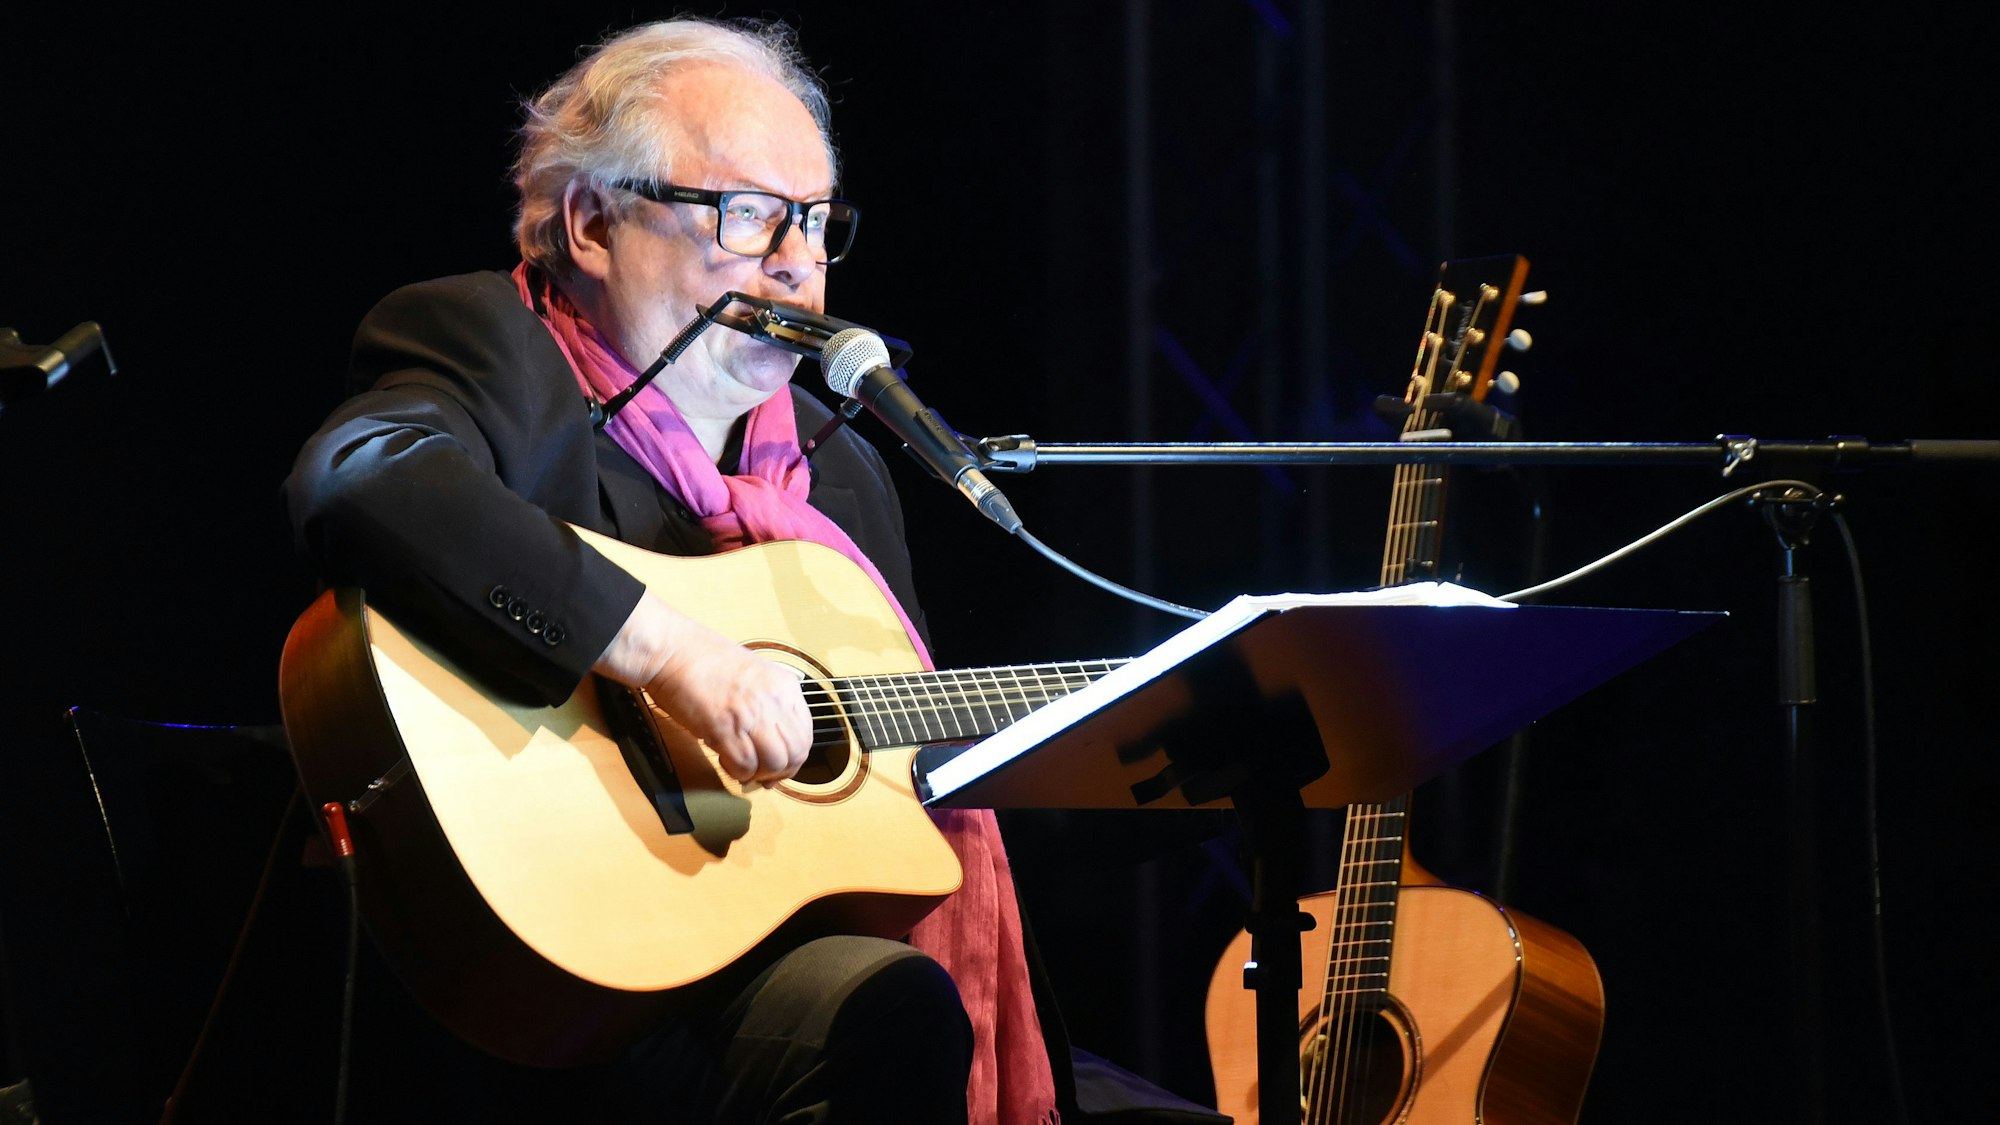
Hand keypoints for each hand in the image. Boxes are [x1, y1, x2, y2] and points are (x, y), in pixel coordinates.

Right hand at [595, 593, 810, 783]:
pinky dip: (737, 773)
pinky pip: (744, 766)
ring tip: (744, 769)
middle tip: (764, 777)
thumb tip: (773, 738)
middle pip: (795, 753)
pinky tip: (726, 761)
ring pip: (774, 764)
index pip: (806, 734)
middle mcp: (773, 700)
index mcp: (784, 686)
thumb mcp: (754, 673)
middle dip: (781, 772)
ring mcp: (750, 714)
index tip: (781, 767)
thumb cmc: (703, 659)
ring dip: (760, 775)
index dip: (795, 758)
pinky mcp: (724, 728)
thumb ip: (769, 701)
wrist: (671, 649)